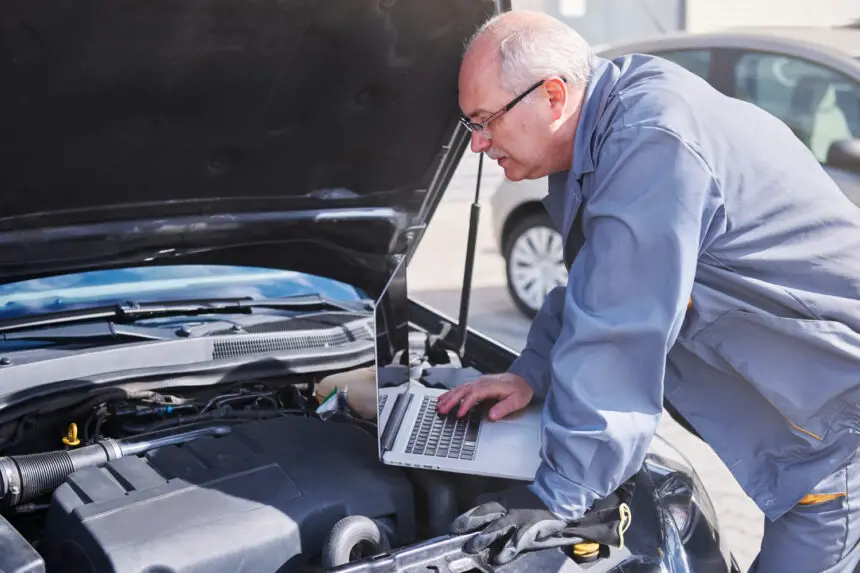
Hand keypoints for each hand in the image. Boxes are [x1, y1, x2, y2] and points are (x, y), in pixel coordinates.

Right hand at [436, 373, 532, 420]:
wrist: (524, 378)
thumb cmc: (520, 389)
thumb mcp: (517, 400)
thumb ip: (504, 407)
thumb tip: (493, 415)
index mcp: (491, 386)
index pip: (475, 394)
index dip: (466, 404)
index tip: (459, 414)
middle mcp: (483, 382)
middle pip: (463, 390)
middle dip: (451, 400)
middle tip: (442, 410)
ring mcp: (479, 382)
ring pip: (460, 388)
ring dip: (449, 396)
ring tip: (439, 405)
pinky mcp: (477, 384)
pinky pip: (462, 387)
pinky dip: (452, 393)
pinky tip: (445, 398)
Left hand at [451, 483, 633, 564]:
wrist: (559, 496)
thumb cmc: (536, 497)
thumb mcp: (512, 494)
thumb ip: (497, 501)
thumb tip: (479, 505)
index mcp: (504, 499)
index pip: (481, 506)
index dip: (467, 516)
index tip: (454, 526)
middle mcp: (508, 508)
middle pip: (484, 516)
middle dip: (469, 527)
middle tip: (457, 537)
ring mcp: (518, 519)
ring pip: (496, 529)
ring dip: (482, 539)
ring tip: (472, 548)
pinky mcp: (529, 530)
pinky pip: (515, 542)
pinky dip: (506, 551)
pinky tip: (498, 560)